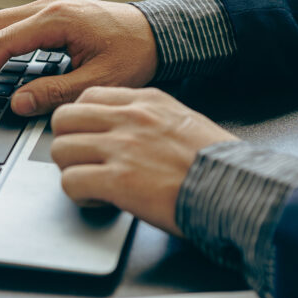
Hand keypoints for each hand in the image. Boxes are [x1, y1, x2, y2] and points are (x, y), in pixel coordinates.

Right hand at [0, 0, 158, 114]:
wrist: (162, 33)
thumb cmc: (138, 54)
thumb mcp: (99, 81)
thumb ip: (55, 92)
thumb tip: (16, 103)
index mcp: (57, 19)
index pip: (2, 44)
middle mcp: (48, 7)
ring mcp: (49, 8)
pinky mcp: (53, 15)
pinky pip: (10, 24)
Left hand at [50, 87, 236, 233]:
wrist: (236, 189)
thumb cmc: (218, 164)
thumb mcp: (184, 122)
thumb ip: (150, 121)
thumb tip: (126, 133)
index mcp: (147, 102)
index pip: (88, 96)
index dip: (82, 121)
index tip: (88, 138)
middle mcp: (130, 119)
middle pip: (65, 118)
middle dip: (68, 143)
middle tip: (83, 162)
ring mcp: (122, 147)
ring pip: (61, 149)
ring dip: (71, 170)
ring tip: (92, 184)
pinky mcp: (118, 180)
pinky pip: (70, 182)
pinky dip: (79, 195)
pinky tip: (98, 201)